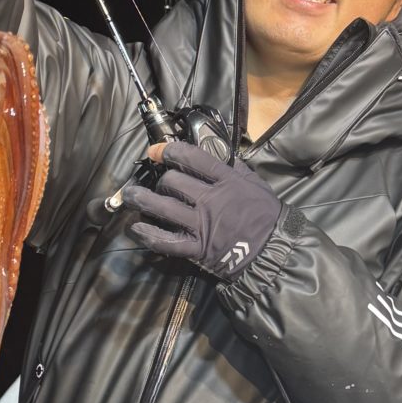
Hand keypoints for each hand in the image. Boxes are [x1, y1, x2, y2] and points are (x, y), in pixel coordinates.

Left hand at [122, 142, 282, 279]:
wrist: (272, 252)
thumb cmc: (265, 216)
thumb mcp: (254, 184)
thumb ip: (234, 167)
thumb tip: (215, 151)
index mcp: (226, 180)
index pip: (191, 158)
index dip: (168, 151)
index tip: (155, 150)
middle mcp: (210, 200)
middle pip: (172, 182)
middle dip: (160, 179)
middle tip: (157, 183)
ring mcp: (201, 224)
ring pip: (162, 207)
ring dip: (141, 199)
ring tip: (130, 195)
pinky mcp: (196, 248)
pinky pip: (165, 240)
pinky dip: (147, 234)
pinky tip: (135, 228)